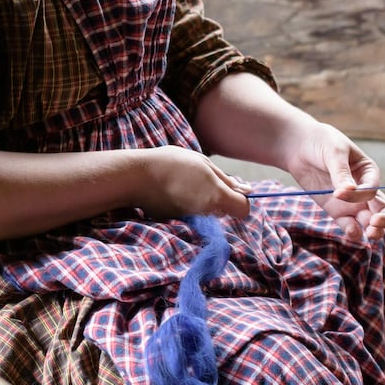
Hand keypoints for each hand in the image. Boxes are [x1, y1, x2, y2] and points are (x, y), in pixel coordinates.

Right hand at [136, 146, 251, 220]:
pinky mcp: (178, 220)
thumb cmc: (172, 163)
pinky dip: (188, 202)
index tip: (232, 188)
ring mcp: (192, 218)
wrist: (137, 176)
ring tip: (185, 181)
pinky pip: (192, 212)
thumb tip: (247, 191)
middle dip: (220, 197)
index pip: (243, 209)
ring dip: (203, 198)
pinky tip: (174, 189)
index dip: (242, 199)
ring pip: (208, 210)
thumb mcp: (203, 163)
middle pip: (225, 210)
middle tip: (203, 178)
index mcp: (216, 196)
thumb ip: (226, 180)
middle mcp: (206, 212)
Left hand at [285, 122, 384, 241]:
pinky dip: (353, 231)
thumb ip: (341, 173)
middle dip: (384, 219)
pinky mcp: (337, 211)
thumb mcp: (334, 152)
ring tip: (368, 234)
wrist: (299, 146)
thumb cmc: (322, 143)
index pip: (373, 189)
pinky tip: (351, 233)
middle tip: (375, 225)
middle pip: (383, 209)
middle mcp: (364, 189)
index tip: (340, 193)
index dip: (361, 195)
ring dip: (373, 230)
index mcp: (369, 172)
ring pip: (370, 221)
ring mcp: (352, 202)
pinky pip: (349, 225)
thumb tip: (348, 191)